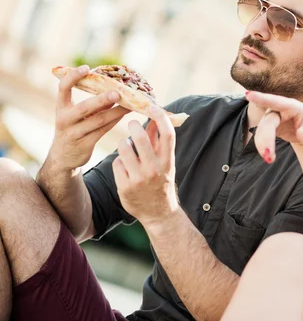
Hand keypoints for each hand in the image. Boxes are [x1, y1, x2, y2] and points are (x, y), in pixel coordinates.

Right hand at [49, 65, 129, 170]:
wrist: (63, 158)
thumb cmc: (73, 129)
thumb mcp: (75, 115)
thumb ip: (91, 104)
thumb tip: (114, 88)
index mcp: (61, 108)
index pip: (62, 89)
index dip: (73, 77)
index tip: (86, 67)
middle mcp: (65, 120)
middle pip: (84, 107)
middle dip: (101, 99)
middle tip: (117, 93)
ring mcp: (74, 133)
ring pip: (98, 120)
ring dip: (116, 111)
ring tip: (129, 103)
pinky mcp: (85, 144)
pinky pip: (103, 130)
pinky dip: (115, 120)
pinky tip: (125, 114)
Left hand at [112, 105, 179, 227]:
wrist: (159, 213)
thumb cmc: (162, 181)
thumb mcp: (165, 162)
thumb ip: (159, 142)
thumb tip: (154, 119)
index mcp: (168, 161)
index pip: (167, 134)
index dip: (160, 117)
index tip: (153, 107)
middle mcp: (154, 169)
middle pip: (140, 137)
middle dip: (133, 126)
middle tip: (131, 124)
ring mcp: (139, 178)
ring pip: (124, 148)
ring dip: (124, 144)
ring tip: (127, 148)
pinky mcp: (125, 186)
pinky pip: (117, 163)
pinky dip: (120, 162)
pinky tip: (125, 168)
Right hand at [245, 91, 302, 162]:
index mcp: (291, 106)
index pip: (275, 102)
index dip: (262, 98)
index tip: (248, 95)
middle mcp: (277, 110)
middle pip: (267, 122)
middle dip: (266, 138)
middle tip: (268, 156)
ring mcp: (271, 118)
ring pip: (261, 131)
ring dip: (263, 145)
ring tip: (270, 160)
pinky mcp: (267, 127)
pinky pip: (261, 137)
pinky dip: (263, 147)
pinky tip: (269, 158)